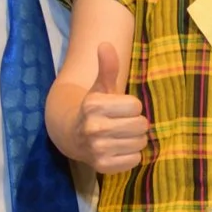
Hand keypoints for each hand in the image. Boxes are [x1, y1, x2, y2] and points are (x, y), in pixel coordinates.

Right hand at [68, 45, 148, 172]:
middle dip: (136, 123)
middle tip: (122, 123)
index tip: (119, 108)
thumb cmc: (94, 109)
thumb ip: (107, 67)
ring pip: (140, 143)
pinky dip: (131, 155)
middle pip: (141, 125)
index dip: (131, 106)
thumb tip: (105, 44)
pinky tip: (118, 149)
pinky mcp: (103, 166)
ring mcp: (97, 149)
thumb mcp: (100, 87)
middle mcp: (94, 128)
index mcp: (93, 105)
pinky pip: (135, 160)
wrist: (71, 135)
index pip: (136, 106)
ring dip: (135, 139)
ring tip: (120, 136)